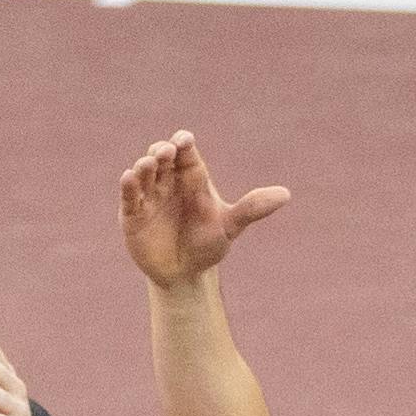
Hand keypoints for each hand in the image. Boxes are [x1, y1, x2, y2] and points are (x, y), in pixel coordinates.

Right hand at [118, 131, 289, 285]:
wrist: (186, 274)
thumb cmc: (208, 244)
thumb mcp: (230, 226)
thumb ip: (252, 208)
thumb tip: (287, 194)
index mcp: (191, 178)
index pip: (186, 154)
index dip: (183, 143)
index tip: (184, 140)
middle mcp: (168, 182)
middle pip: (162, 158)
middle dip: (163, 152)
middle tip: (167, 151)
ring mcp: (149, 196)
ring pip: (144, 173)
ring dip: (145, 166)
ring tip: (149, 163)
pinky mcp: (132, 215)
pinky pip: (129, 196)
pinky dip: (128, 186)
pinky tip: (129, 178)